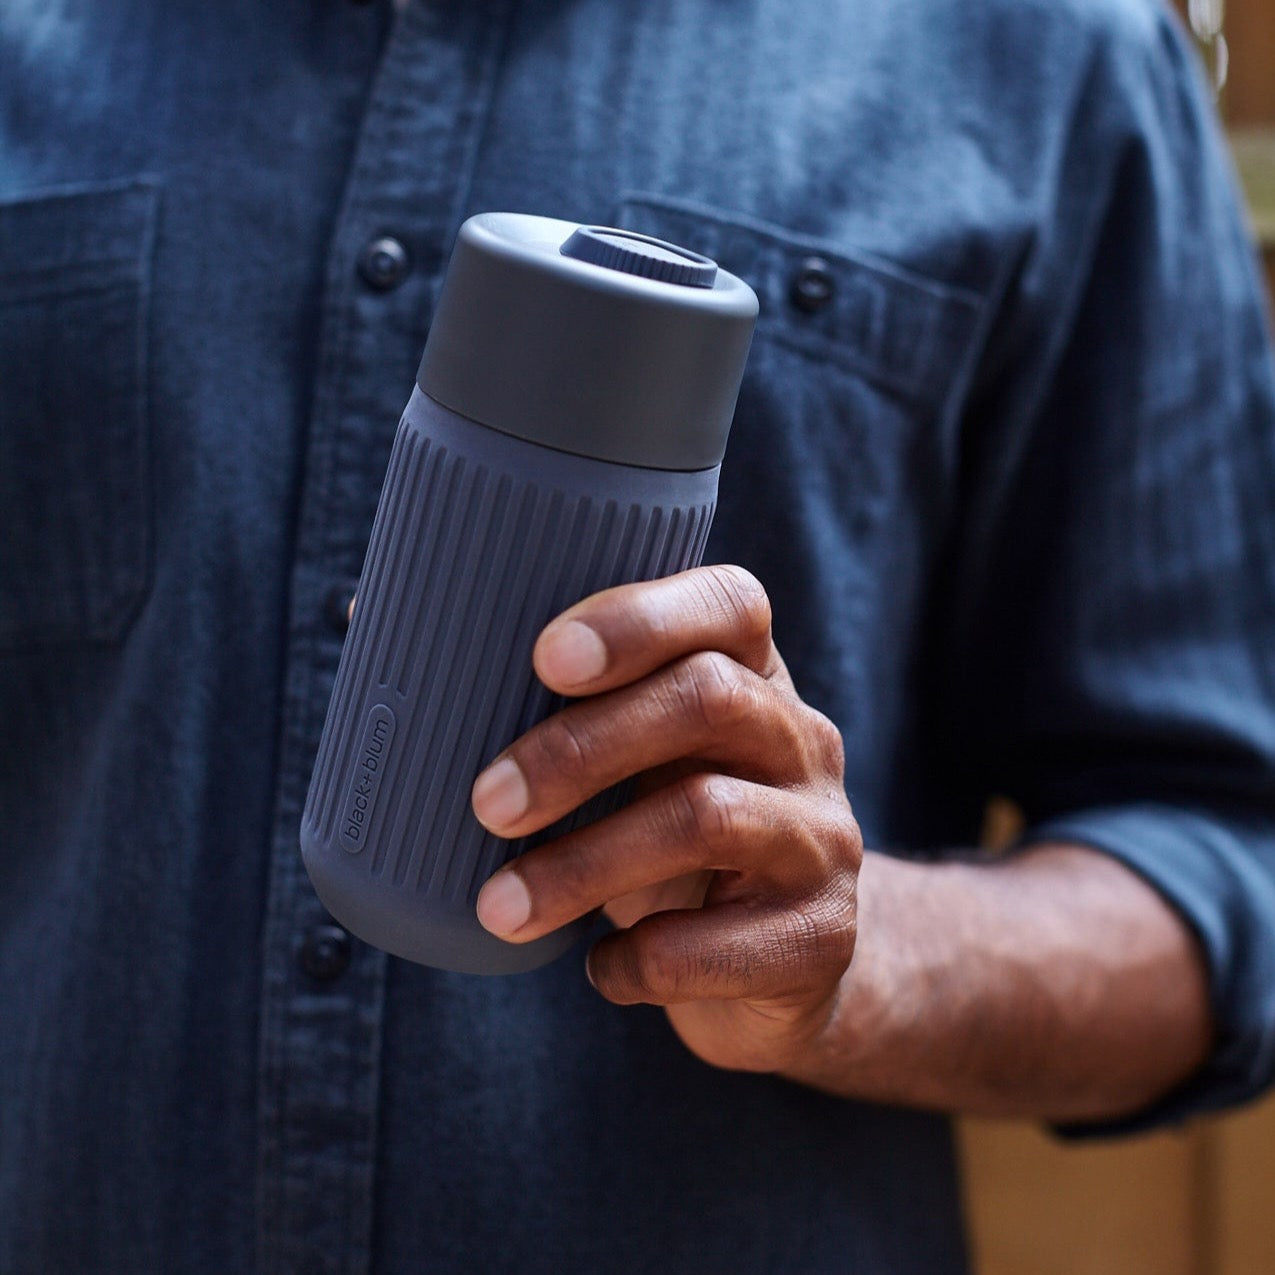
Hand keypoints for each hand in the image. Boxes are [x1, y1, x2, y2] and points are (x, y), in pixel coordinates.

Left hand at [470, 565, 861, 1073]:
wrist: (793, 963)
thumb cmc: (674, 832)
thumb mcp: (641, 759)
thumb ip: (549, 703)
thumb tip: (367, 613)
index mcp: (754, 678)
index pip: (729, 606)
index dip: (640, 617)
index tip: (542, 655)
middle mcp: (803, 742)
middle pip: (708, 702)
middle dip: (581, 748)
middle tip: (485, 800)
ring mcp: (822, 838)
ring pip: (709, 819)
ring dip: (585, 865)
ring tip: (498, 907)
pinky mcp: (821, 934)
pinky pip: (726, 945)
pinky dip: (639, 961)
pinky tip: (597, 969)